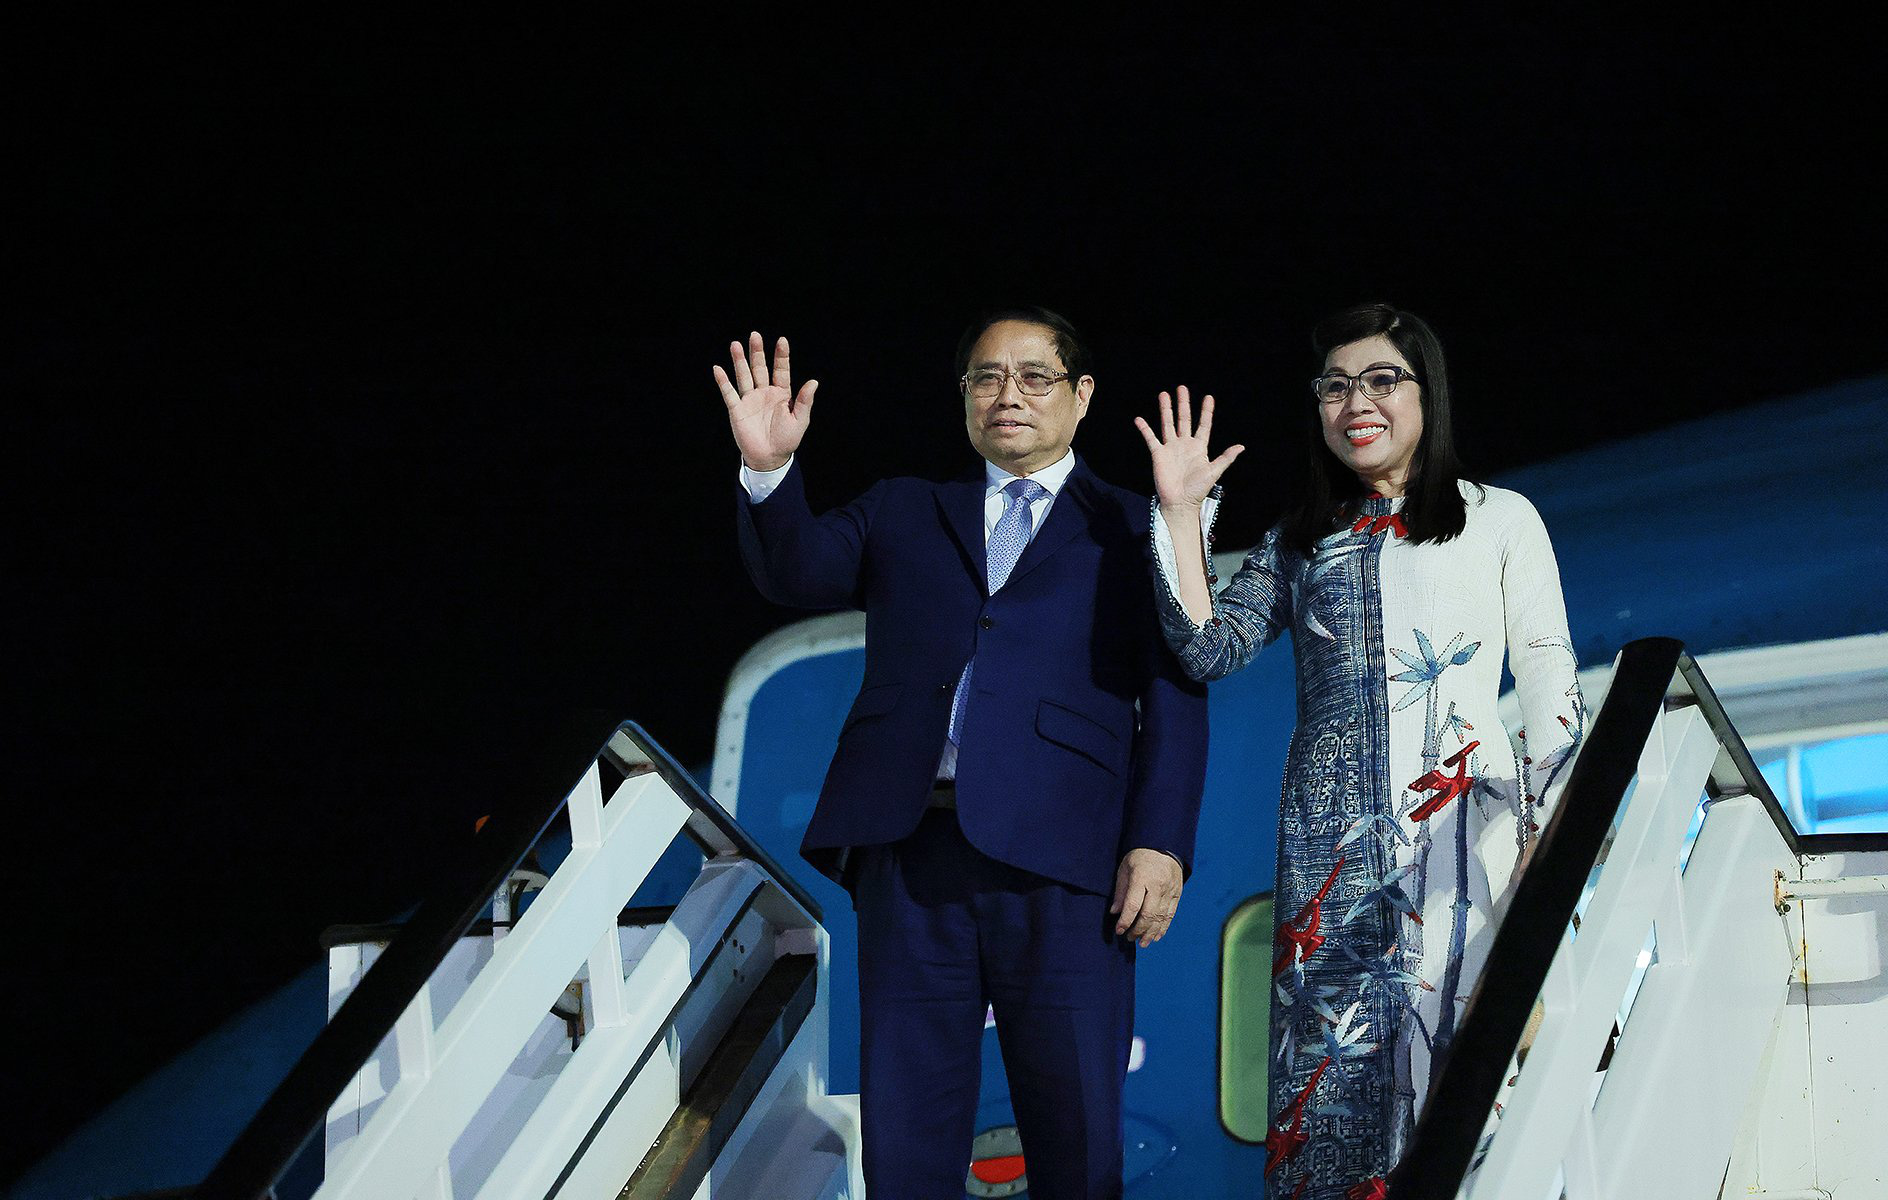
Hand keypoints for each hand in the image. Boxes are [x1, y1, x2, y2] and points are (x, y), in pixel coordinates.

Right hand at [714, 330, 817, 471]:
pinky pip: (729, 393)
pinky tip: (718, 368)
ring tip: (735, 344)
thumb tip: (814, 381)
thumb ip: (805, 401)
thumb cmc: (787, 440)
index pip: (781, 370)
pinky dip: (723, 381)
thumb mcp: (800, 420)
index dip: (781, 356)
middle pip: (760, 368)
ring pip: (744, 376)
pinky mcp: (737, 410)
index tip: (782, 341)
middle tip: (755, 335)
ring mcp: (750, 399)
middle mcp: (764, 392)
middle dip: (757, 352)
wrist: (770, 458)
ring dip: (739, 361)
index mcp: (781, 393)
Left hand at [1110, 848, 1183, 946]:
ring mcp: (1170, 890)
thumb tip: (1115, 912)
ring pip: (1161, 918)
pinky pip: (1170, 915)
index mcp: (1141, 877)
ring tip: (1142, 943)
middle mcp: (1158, 885)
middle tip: (1129, 938)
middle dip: (1138, 930)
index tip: (1119, 931)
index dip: (1125, 921)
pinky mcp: (1177, 893)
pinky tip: (1156, 936)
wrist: (1164, 845)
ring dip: (1151, 933)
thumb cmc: (1139, 857)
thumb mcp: (1125, 868)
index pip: (1133, 905)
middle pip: (1148, 915)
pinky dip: (1163, 927)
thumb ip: (1121, 891)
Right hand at [1132, 386, 1243, 510]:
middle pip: (1184, 419)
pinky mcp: (1158, 454)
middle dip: (1183, 404)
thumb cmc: (1198, 489)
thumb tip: (1241, 446)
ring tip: (1164, 394)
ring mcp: (1171, 448)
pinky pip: (1151, 439)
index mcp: (1199, 447)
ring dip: (1166, 409)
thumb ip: (1225, 458)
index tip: (1208, 397)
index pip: (1203, 425)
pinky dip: (1145, 429)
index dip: (1206, 412)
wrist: (1180, 502)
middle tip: (1181, 388)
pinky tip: (1139, 419)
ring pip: (1168, 424)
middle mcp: (1184, 445)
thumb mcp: (1214, 472)